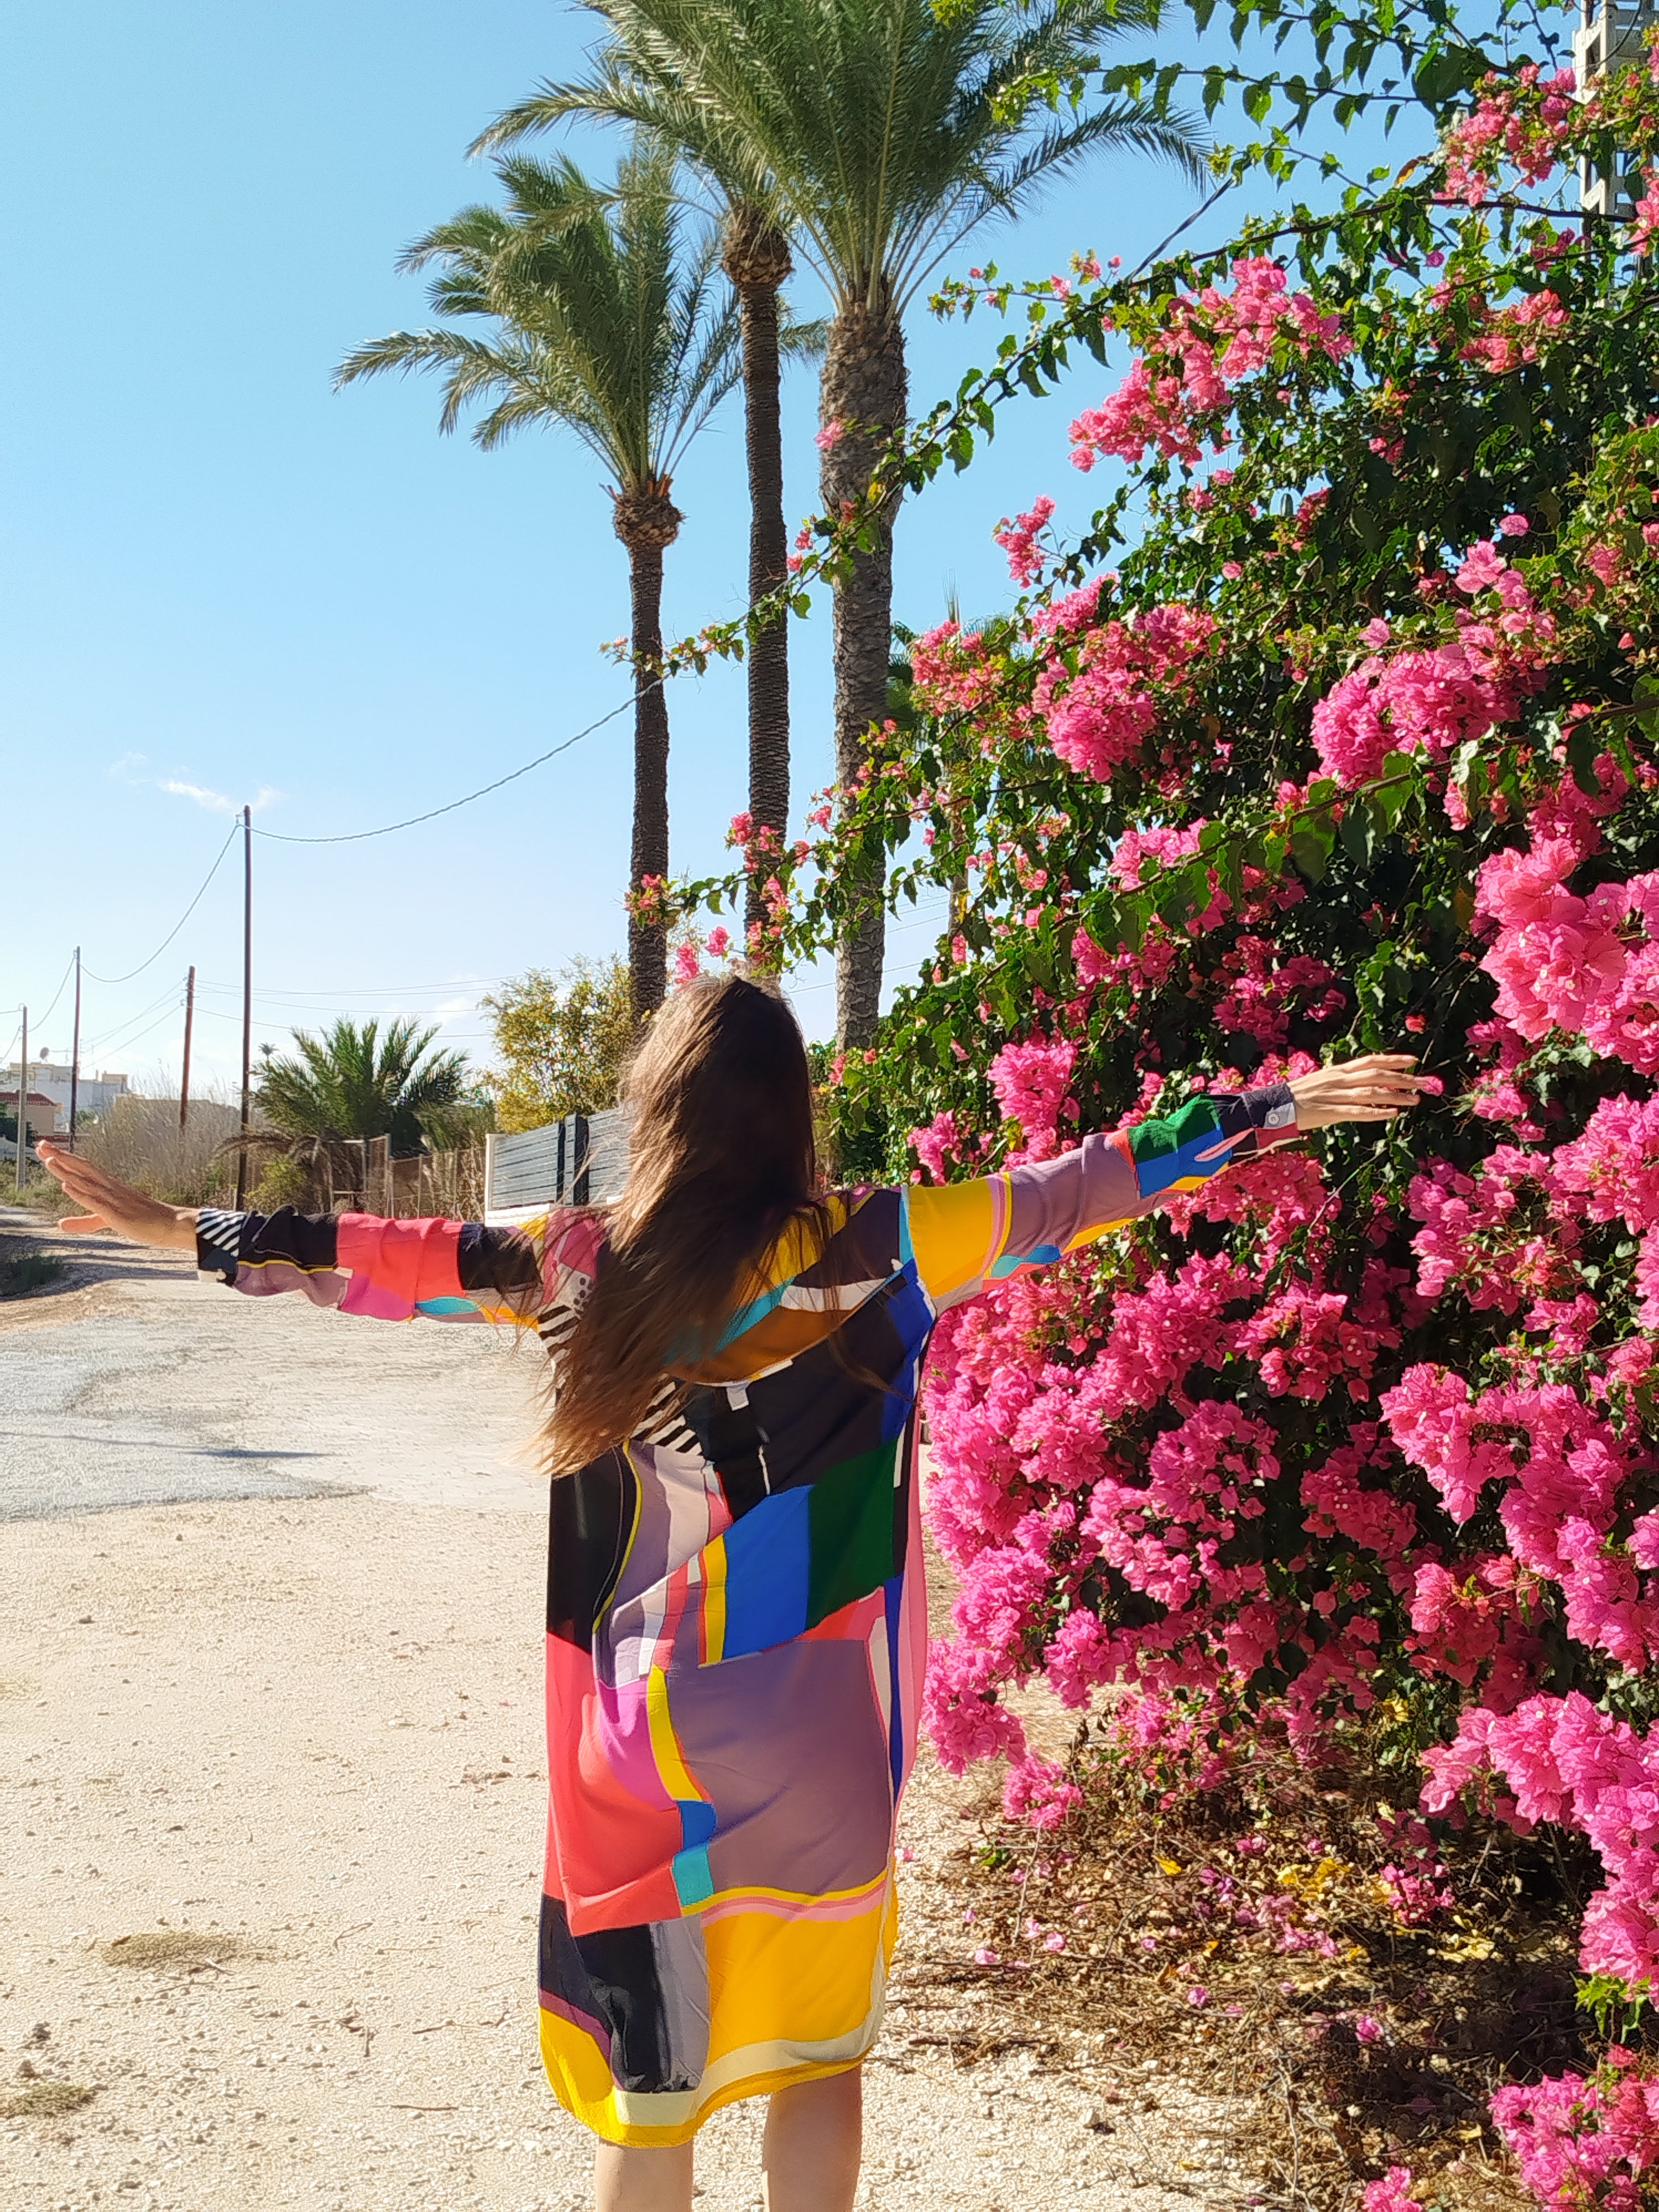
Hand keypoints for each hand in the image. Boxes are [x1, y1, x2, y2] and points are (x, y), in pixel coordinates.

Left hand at [36, 1140, 198, 1250]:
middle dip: (60, 1156)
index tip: (45, 1147)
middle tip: (41, 1144)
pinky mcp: (117, 1214)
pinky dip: (81, 1193)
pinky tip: (67, 1186)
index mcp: (109, 1187)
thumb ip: (84, 1221)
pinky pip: (96, 1202)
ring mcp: (114, 1199)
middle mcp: (110, 1188)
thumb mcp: (107, 1220)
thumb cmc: (144, 1221)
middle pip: (82, 1168)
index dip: (63, 1157)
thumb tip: (60, 1224)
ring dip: (67, 1170)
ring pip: (87, 1182)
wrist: (171, 1225)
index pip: (83, 1168)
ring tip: (49, 1159)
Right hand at [1288, 1054, 1425, 1131]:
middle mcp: (1339, 1080)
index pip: (1371, 1060)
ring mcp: (1335, 1096)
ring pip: (1372, 1093)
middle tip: (1423, 1083)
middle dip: (1402, 1078)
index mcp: (1338, 1071)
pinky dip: (1376, 1113)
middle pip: (1377, 1075)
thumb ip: (1343, 1081)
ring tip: (1415, 1100)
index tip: (1413, 1060)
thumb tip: (1363, 1083)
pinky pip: (1357, 1112)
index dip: (1393, 1060)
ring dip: (1396, 1096)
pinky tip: (1392, 1114)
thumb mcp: (1322, 1082)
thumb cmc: (1298, 1096)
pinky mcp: (1330, 1112)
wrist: (1274, 1105)